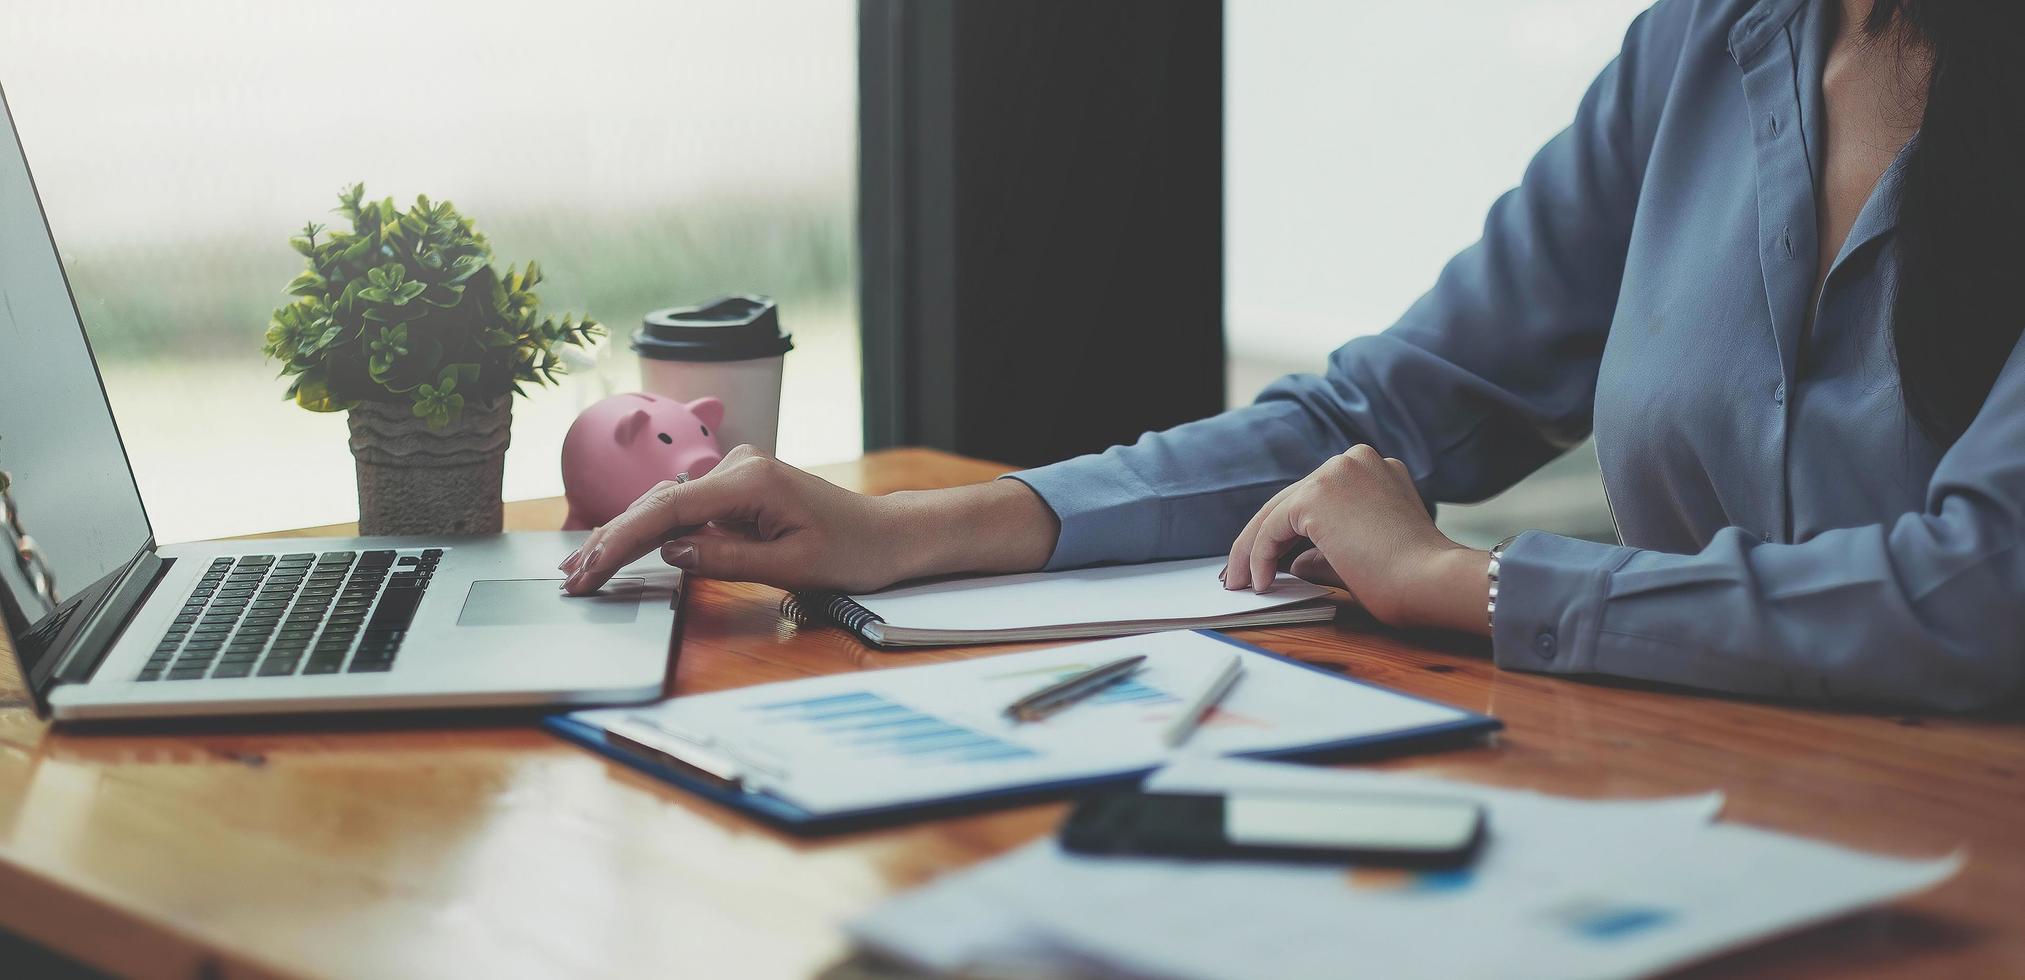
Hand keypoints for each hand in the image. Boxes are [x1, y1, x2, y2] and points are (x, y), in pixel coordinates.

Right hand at [558, 445, 1060, 594]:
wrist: (890, 535)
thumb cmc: (852, 551)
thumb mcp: (790, 566)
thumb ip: (725, 559)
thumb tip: (670, 551)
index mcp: (750, 482)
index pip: (668, 510)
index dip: (623, 541)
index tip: (591, 570)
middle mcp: (738, 468)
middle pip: (658, 503)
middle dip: (611, 541)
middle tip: (573, 580)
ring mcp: (737, 476)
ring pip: (667, 505)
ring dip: (624, 536)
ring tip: (583, 569)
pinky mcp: (738, 491)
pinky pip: (686, 510)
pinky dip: (653, 532)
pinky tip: (621, 551)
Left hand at [1221, 445, 1488, 633]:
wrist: (1433, 581)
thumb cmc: (1412, 579)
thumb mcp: (1360, 559)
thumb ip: (1324, 554)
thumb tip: (1294, 562)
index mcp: (1375, 470)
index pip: (1315, 498)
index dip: (1285, 532)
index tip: (1267, 562)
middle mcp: (1355, 461)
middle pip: (1291, 501)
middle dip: (1261, 540)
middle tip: (1240, 573)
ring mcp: (1337, 472)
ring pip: (1276, 512)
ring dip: (1253, 550)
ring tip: (1241, 583)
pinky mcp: (1317, 494)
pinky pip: (1272, 528)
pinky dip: (1259, 556)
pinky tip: (1260, 582)